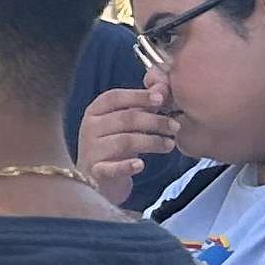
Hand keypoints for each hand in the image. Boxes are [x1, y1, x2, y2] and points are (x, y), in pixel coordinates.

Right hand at [75, 84, 181, 203]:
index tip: (161, 99)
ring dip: (151, 142)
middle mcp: (89, 128)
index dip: (138, 96)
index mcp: (95, 111)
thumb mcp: (125, 123)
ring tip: (170, 145)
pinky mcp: (95, 172)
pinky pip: (111, 168)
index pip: (115, 97)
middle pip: (125, 118)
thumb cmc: (114, 145)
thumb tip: (162, 85)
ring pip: (124, 141)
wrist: (97, 179)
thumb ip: (141, 105)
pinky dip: (126, 166)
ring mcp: (91, 150)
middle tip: (175, 126)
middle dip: (154, 121)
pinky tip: (141, 165)